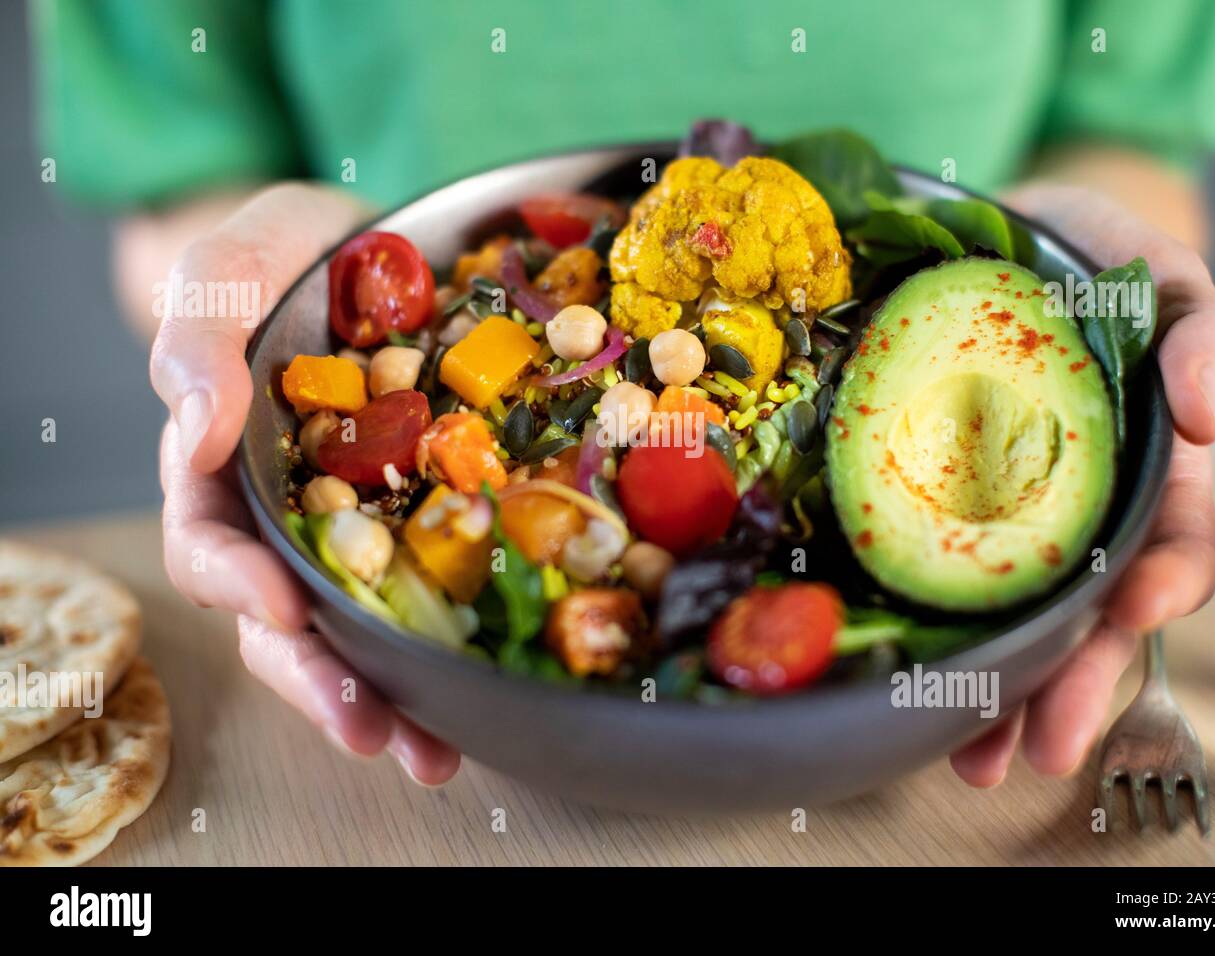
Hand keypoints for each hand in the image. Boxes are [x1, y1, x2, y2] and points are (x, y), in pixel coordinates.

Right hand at [149, 184, 459, 785]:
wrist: (383, 248)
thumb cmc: (289, 256)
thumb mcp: (232, 263)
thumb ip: (197, 336)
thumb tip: (192, 429)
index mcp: (227, 466)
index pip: (212, 543)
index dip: (238, 582)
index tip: (280, 607)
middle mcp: (290, 516)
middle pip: (285, 620)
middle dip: (321, 680)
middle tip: (368, 728)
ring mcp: (366, 527)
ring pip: (359, 630)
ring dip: (389, 697)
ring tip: (430, 752)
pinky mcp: (434, 523)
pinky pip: (441, 594)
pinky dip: (457, 650)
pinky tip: (487, 692)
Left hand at [948, 184, 1214, 786]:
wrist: (988, 240)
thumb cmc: (1088, 260)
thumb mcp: (1158, 276)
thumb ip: (1199, 331)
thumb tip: (1202, 410)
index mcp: (1141, 470)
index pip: (1168, 544)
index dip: (1160, 584)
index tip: (1136, 612)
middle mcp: (1078, 514)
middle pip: (1089, 617)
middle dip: (1073, 684)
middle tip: (1043, 747)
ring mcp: (1004, 523)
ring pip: (1018, 627)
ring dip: (1003, 701)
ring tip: (976, 760)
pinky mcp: (932, 515)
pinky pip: (938, 591)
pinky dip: (936, 650)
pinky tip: (919, 703)